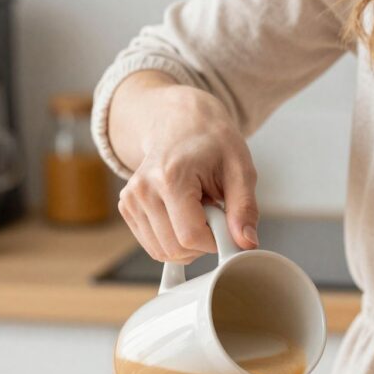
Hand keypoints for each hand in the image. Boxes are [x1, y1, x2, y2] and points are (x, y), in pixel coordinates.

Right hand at [111, 72, 258, 260]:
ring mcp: (130, 200)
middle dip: (202, 242)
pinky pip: (154, 246)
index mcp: (170, 177)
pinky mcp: (127, 208)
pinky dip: (173, 240)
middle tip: (213, 213)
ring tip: (198, 210)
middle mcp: (143, 190)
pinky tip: (182, 214)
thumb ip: (244, 208)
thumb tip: (246, 243)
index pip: (191, 237)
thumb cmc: (212, 141)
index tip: (227, 224)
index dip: (216, 241)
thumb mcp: (240, 169)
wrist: (181, 121)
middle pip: (175, 248)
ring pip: (163, 252)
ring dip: (188, 243)